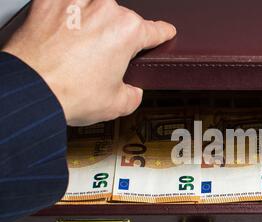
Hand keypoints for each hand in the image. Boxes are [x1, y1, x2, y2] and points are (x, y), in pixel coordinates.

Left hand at [2, 0, 175, 125]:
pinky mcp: (50, 1)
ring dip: (93, 23)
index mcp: (128, 31)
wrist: (29, 90)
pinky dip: (68, 16)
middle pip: (122, 19)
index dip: (163, 34)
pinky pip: (67, 4)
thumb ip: (134, 94)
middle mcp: (105, 9)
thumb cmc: (69, 94)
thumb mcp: (117, 105)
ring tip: (81, 48)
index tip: (164, 32)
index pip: (156, 30)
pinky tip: (64, 34)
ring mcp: (76, 1)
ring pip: (95, 8)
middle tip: (104, 59)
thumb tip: (133, 90)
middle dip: (117, 36)